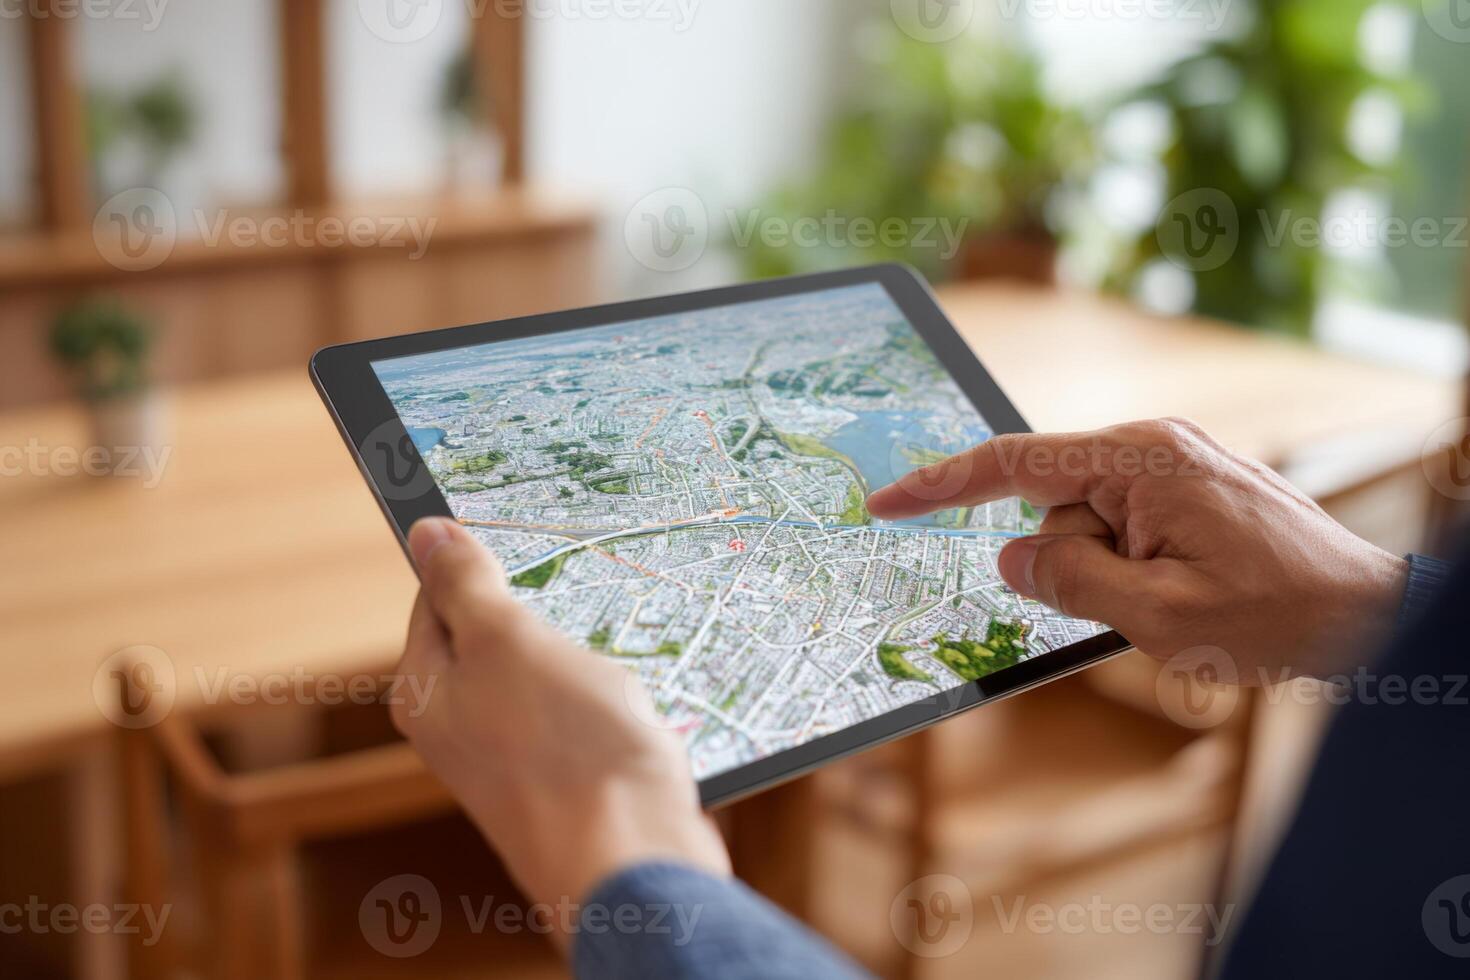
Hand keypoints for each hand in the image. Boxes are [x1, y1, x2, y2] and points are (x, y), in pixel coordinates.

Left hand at [391, 517, 729, 930]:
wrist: (633, 862)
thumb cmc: (563, 750)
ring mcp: (517, 758)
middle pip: (498, 636)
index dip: (480, 560)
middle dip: (545, 610)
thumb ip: (465, 584)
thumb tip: (426, 532)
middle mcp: (462, 727)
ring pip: (552, 675)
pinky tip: (638, 701)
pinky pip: (588, 716)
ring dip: (589, 655)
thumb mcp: (506, 640)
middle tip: (584, 586)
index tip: (526, 530)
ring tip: (616, 655)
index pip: (437, 597)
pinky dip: (614, 698)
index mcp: (428, 692)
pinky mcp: (572, 780)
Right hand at [866, 418, 1407, 681]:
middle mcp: (1152, 445)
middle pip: (1053, 507)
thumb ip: (1068, 581)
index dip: (940, 486)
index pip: (1012, 463)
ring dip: (1110, 575)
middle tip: (1146, 604)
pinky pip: (1120, 526)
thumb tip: (1012, 557)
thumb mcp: (1157, 615)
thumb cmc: (1278, 614)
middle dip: (1072, 564)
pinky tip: (1182, 590)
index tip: (885, 503)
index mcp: (1139, 459)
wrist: (1372, 613)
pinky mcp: (1186, 488)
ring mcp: (1172, 464)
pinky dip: (1128, 566)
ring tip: (1185, 601)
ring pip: (1087, 526)